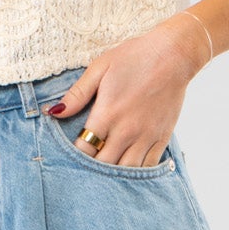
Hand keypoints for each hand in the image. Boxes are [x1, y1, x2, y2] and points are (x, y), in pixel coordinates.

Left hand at [45, 13, 210, 165]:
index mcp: (107, 114)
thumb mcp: (100, 68)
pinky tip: (127, 168)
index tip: (72, 153)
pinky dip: (136, 173)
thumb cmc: (135, 57)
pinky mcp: (161, 138)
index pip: (84, 149)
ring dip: (113, 174)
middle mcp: (126, 130)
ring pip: (126, 171)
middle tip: (85, 166)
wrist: (173, 55)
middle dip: (92, 168)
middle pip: (103, 165)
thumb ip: (77, 94)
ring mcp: (146, 137)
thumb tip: (55, 112)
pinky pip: (148, 167)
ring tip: (105, 170)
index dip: (75, 156)